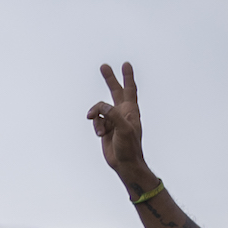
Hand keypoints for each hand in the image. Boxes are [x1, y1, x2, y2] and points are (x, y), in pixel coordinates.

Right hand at [87, 62, 154, 190]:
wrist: (124, 163)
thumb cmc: (129, 146)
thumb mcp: (124, 128)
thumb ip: (113, 114)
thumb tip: (101, 107)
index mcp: (131, 110)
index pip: (130, 89)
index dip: (128, 76)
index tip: (126, 64)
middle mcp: (122, 112)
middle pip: (115, 91)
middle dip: (109, 79)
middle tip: (104, 66)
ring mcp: (113, 119)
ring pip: (99, 110)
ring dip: (97, 118)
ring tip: (100, 131)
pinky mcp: (105, 127)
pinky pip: (96, 120)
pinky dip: (96, 127)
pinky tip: (101, 135)